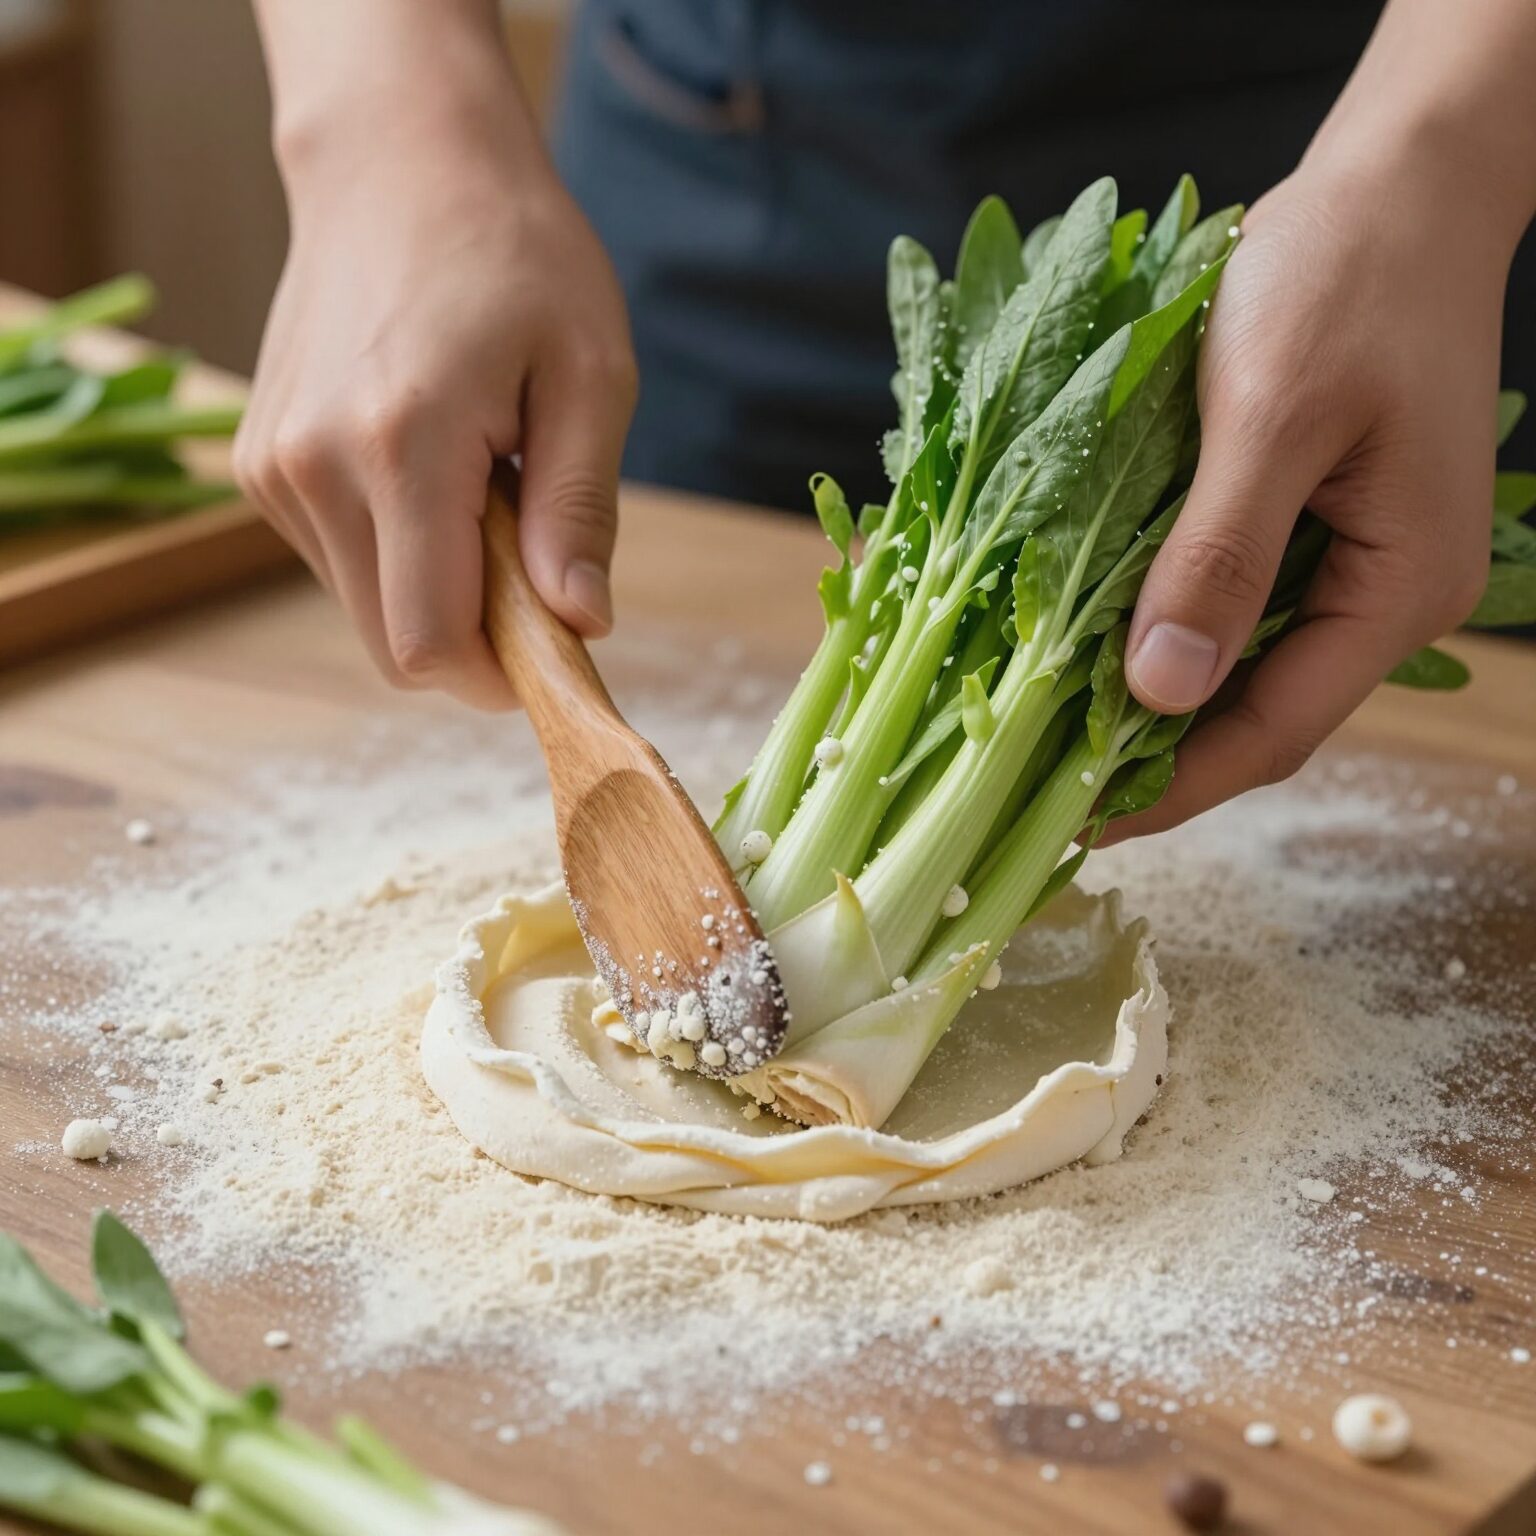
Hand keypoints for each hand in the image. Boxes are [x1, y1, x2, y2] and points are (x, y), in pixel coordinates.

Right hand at [235, 89, 635, 709]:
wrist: (401, 164)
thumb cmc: (515, 256)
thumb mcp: (590, 376)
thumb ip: (579, 512)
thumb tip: (581, 625)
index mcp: (399, 445)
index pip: (430, 643)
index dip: (499, 675)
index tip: (557, 646)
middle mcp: (313, 466)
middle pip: (394, 646)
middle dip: (476, 637)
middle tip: (533, 554)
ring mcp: (273, 467)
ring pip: (369, 611)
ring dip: (439, 588)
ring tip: (480, 485)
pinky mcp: (261, 465)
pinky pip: (343, 561)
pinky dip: (400, 551)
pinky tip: (433, 470)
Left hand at [1109, 142, 1514, 838]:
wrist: (1397, 187)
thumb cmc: (1343, 277)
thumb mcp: (1270, 413)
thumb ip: (1219, 554)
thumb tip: (1162, 691)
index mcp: (1398, 586)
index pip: (1274, 732)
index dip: (1172, 788)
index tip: (1076, 823)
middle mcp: (1381, 594)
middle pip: (1254, 715)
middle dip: (1151, 760)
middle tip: (1038, 790)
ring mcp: (1346, 563)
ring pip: (1235, 668)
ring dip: (1145, 703)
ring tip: (1045, 734)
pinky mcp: (1306, 527)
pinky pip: (1227, 607)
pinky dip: (1155, 630)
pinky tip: (1083, 642)